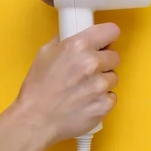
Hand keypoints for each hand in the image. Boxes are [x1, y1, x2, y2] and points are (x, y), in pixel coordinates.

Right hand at [13, 22, 120, 144]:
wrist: (35, 120)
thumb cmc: (37, 89)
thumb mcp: (45, 53)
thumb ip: (64, 40)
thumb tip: (74, 33)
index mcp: (79, 46)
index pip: (111, 31)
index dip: (108, 37)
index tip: (105, 43)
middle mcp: (92, 63)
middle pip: (115, 56)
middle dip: (104, 62)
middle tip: (87, 71)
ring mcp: (101, 85)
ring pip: (113, 77)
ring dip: (102, 82)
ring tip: (83, 89)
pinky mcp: (105, 104)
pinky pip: (111, 97)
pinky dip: (102, 99)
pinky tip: (86, 101)